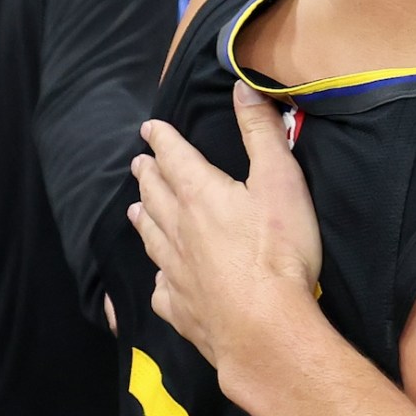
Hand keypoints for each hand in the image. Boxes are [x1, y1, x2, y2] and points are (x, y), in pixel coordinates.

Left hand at [127, 84, 321, 375]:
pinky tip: (160, 281)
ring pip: (151, 238)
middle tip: (139, 164)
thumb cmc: (277, 253)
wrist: (264, 328)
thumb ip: (260, 133)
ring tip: (136, 210)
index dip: (162, 140)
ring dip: (143, 219)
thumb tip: (241, 87)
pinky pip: (161, 290)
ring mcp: (175, 272)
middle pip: (155, 196)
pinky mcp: (181, 309)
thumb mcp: (279, 181)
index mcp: (199, 195)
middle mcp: (177, 230)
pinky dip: (158, 280)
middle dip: (148, 176)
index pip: (173, 157)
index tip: (150, 129)